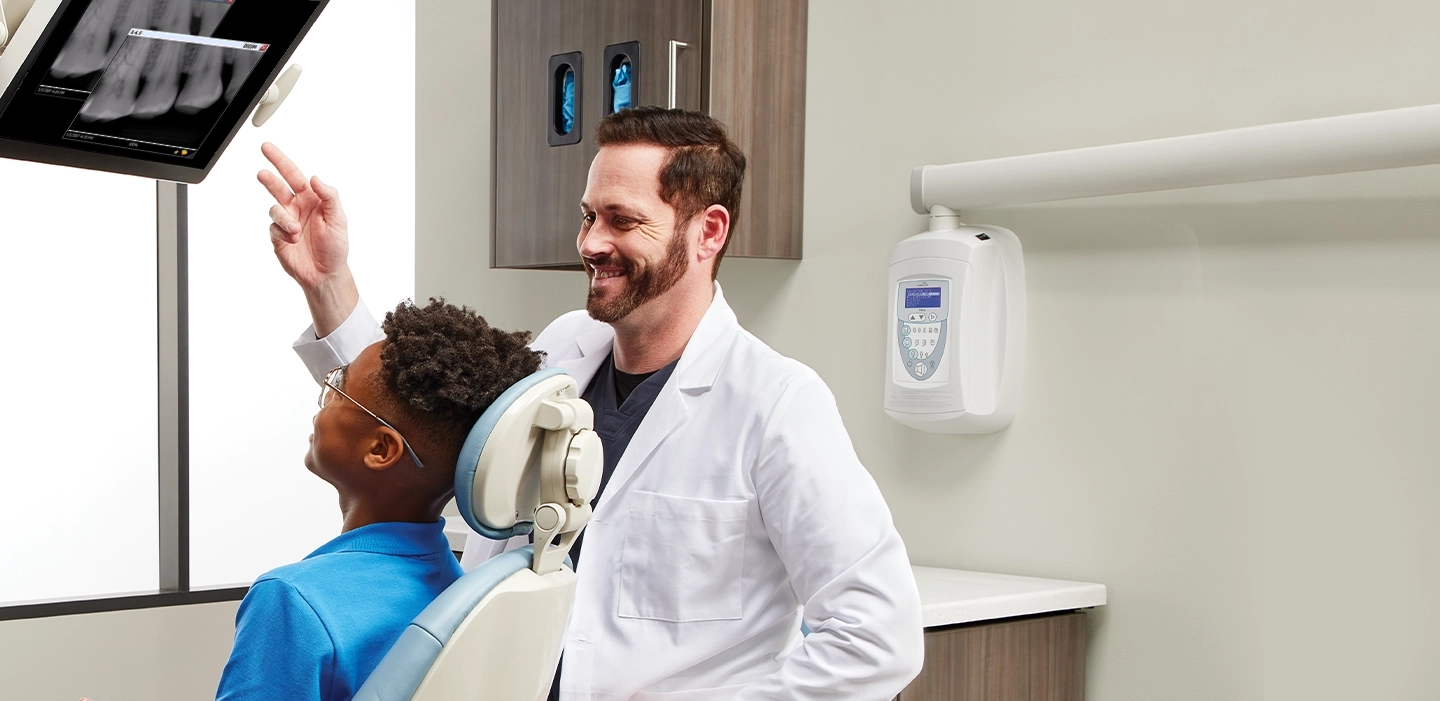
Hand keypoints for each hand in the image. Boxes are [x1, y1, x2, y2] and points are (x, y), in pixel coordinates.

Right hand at [258, 142, 358, 336]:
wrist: (326, 273)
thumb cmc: (335, 247)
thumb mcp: (338, 220)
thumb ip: (329, 197)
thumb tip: (315, 178)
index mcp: (312, 199)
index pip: (294, 176)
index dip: (280, 161)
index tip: (266, 148)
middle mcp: (297, 207)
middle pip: (278, 186)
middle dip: (269, 177)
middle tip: (262, 172)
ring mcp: (286, 221)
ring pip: (275, 209)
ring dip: (284, 219)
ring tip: (296, 231)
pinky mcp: (278, 236)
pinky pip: (274, 228)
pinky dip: (283, 233)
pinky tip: (293, 240)